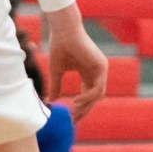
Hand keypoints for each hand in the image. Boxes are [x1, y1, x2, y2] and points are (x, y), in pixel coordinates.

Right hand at [42, 6, 107, 120]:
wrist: (63, 32)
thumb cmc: (59, 48)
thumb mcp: (56, 72)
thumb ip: (56, 86)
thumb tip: (51, 101)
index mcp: (87, 73)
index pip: (88, 95)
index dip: (81, 108)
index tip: (72, 119)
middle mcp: (96, 72)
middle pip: (94, 98)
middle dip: (85, 110)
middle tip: (73, 118)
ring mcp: (100, 69)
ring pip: (98, 95)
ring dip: (86, 105)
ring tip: (74, 110)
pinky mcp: (101, 66)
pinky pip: (98, 87)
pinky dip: (88, 96)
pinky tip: (77, 100)